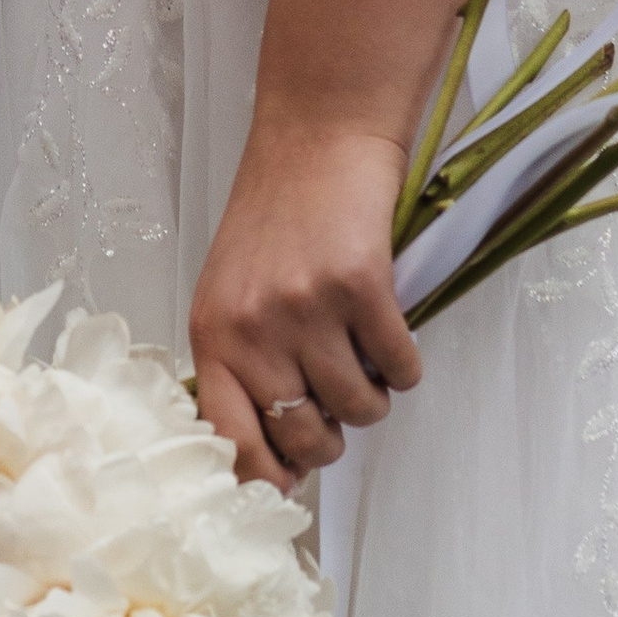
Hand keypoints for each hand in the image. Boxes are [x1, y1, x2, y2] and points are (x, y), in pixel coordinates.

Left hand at [189, 107, 421, 492]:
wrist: (318, 135)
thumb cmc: (274, 215)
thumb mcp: (230, 292)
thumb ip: (241, 365)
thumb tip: (276, 456)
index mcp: (212, 335)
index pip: (229, 443)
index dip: (267, 477)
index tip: (292, 481)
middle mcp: (254, 328)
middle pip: (306, 439)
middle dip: (332, 435)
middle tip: (337, 398)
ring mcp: (308, 309)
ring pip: (360, 410)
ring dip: (373, 395)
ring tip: (362, 352)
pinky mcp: (363, 287)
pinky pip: (401, 369)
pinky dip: (405, 363)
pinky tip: (390, 329)